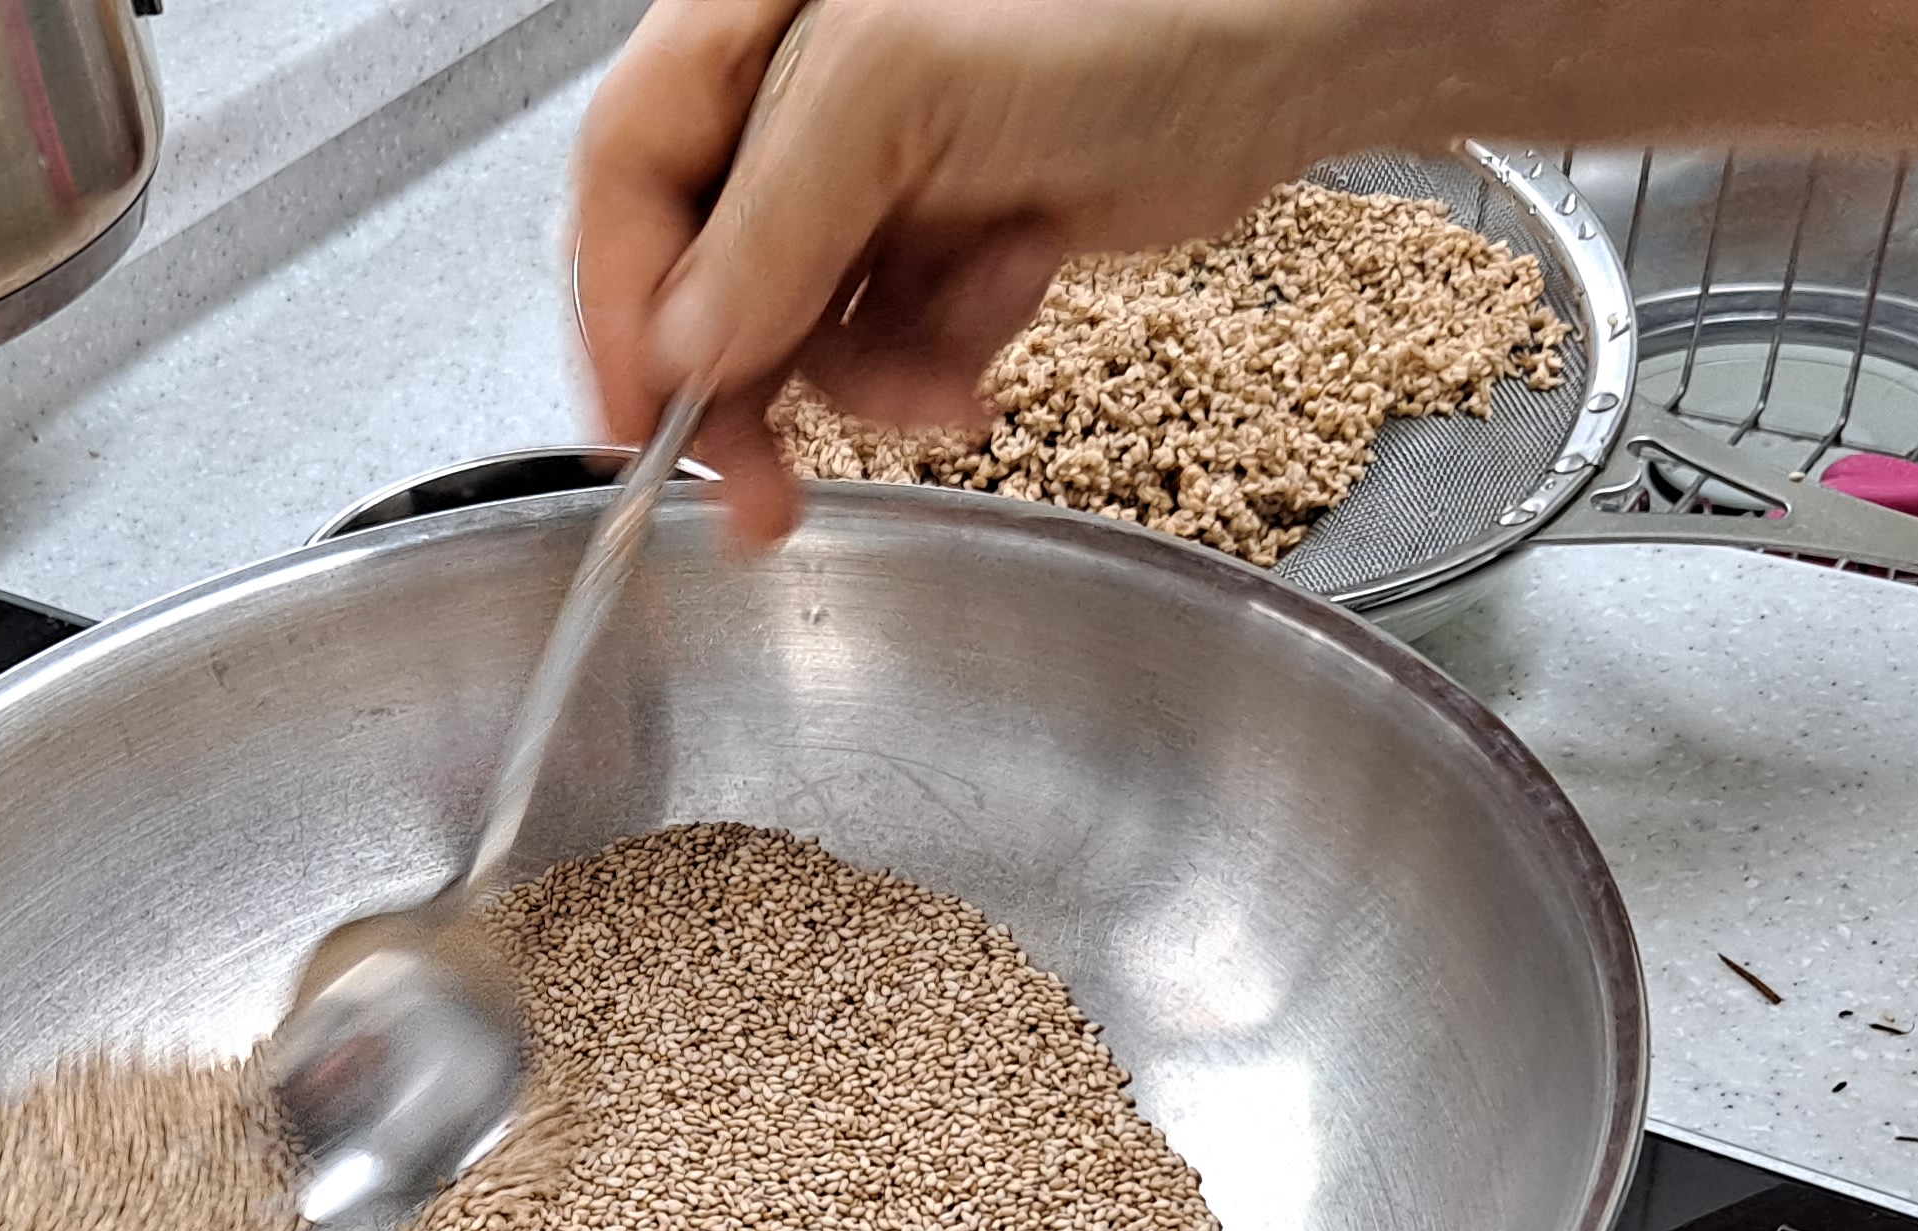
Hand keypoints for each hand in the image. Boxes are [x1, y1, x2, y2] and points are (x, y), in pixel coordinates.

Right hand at [571, 0, 1407, 542]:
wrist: (1298, 39)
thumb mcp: (903, 85)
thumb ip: (773, 217)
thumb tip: (681, 347)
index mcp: (745, 17)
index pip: (626, 174)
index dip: (618, 310)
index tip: (639, 430)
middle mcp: (797, 87)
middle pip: (701, 266)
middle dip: (746, 385)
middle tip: (763, 497)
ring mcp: (876, 162)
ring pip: (800, 322)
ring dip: (870, 379)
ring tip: (949, 383)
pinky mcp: (949, 226)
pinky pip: (893, 333)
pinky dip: (940, 357)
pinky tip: (1006, 300)